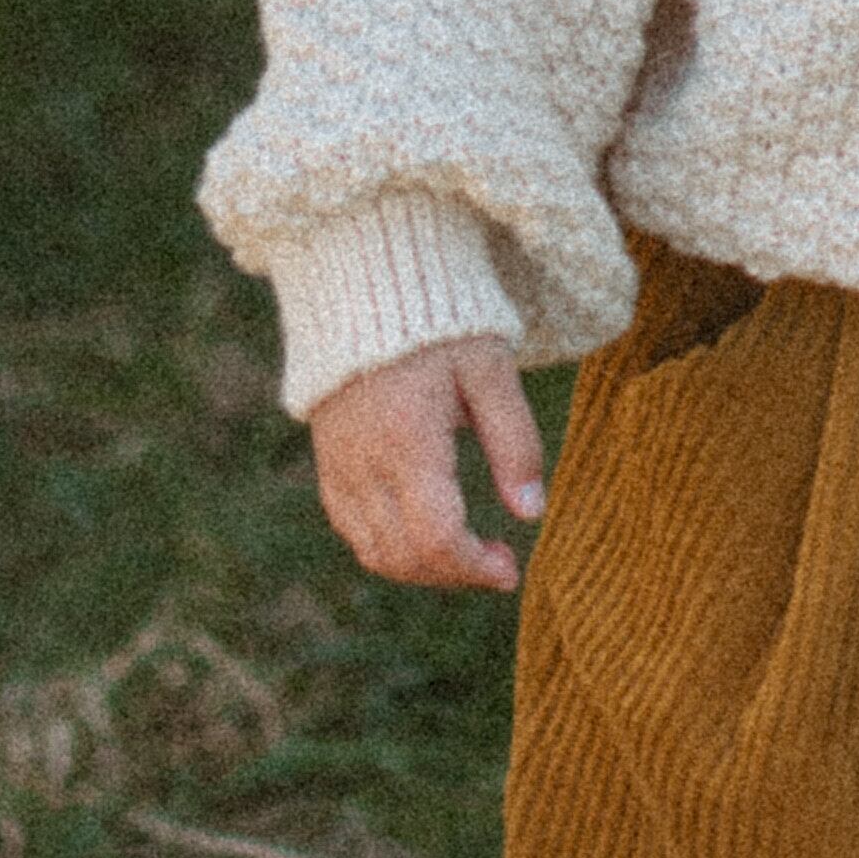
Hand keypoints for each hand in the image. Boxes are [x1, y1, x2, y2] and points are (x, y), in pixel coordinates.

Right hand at [308, 333, 548, 589]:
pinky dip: (389, 546)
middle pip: (403, 556)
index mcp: (407, 440)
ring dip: (423, 567)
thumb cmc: (441, 323)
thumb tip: (531, 512)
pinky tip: (427, 529)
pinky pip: (352, 527)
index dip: (475, 567)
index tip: (511, 568)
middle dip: (455, 574)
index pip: (435, 538)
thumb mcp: (491, 370)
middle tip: (500, 560)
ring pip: (373, 551)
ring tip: (469, 548)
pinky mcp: (328, 461)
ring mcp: (338, 465)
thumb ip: (515, 442)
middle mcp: (363, 462)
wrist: (365, 283)